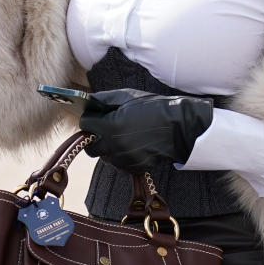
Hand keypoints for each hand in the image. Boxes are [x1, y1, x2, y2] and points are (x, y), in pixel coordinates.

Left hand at [79, 89, 213, 172]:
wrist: (178, 127)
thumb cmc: (153, 108)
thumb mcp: (127, 96)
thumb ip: (104, 99)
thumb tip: (89, 102)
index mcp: (110, 127)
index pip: (85, 125)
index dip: (89, 118)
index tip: (95, 115)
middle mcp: (114, 146)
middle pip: (90, 146)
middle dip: (94, 136)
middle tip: (104, 127)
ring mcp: (124, 160)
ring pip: (104, 156)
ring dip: (107, 146)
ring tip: (121, 135)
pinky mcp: (133, 168)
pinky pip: (118, 163)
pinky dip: (120, 155)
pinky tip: (131, 144)